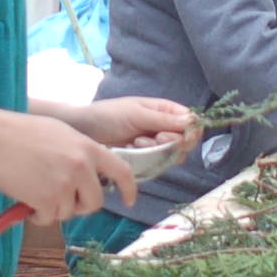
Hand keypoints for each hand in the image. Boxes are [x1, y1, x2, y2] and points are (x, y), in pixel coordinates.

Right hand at [0, 111, 140, 223]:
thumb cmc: (22, 133)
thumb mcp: (61, 134)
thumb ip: (81, 152)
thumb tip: (92, 172)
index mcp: (88, 148)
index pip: (122, 171)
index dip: (129, 189)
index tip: (129, 200)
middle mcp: (82, 167)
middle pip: (95, 202)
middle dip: (81, 205)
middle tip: (63, 199)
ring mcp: (65, 184)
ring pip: (69, 212)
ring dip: (54, 209)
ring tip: (36, 192)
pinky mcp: (47, 199)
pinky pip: (49, 218)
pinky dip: (38, 215)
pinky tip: (28, 201)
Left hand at [67, 96, 194, 149]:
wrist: (83, 131)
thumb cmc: (108, 115)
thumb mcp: (136, 113)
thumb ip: (163, 119)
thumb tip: (192, 122)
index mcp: (164, 111)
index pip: (190, 122)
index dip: (189, 131)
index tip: (176, 135)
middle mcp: (164, 128)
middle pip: (185, 141)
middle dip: (171, 142)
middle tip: (154, 138)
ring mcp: (155, 146)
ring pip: (172, 155)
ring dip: (158, 151)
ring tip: (137, 143)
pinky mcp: (146, 161)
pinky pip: (158, 165)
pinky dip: (148, 160)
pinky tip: (132, 151)